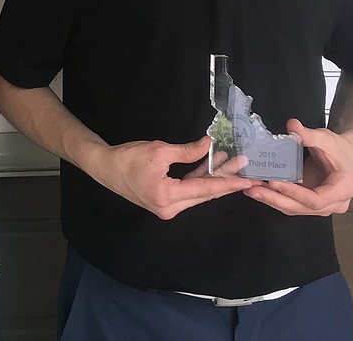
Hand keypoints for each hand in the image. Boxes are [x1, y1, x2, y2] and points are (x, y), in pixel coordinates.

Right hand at [92, 136, 256, 219]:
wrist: (104, 167)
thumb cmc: (128, 158)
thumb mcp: (158, 150)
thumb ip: (187, 151)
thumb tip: (209, 144)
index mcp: (168, 196)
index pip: (206, 189)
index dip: (229, 183)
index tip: (248, 179)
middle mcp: (169, 208)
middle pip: (204, 193)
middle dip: (225, 179)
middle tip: (245, 168)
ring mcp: (167, 208)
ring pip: (197, 193)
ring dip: (212, 178)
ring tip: (230, 163)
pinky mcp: (164, 204)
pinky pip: (187, 192)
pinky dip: (198, 180)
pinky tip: (209, 166)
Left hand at [242, 120, 352, 215]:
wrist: (344, 154)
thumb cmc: (339, 149)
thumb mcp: (326, 139)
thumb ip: (309, 134)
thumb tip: (293, 126)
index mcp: (343, 189)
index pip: (317, 199)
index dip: (295, 193)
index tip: (275, 183)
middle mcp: (334, 203)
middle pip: (303, 207)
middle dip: (276, 199)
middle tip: (254, 190)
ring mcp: (322, 206)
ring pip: (295, 208)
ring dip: (272, 200)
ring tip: (252, 190)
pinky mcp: (309, 202)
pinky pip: (291, 204)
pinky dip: (275, 198)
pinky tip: (259, 190)